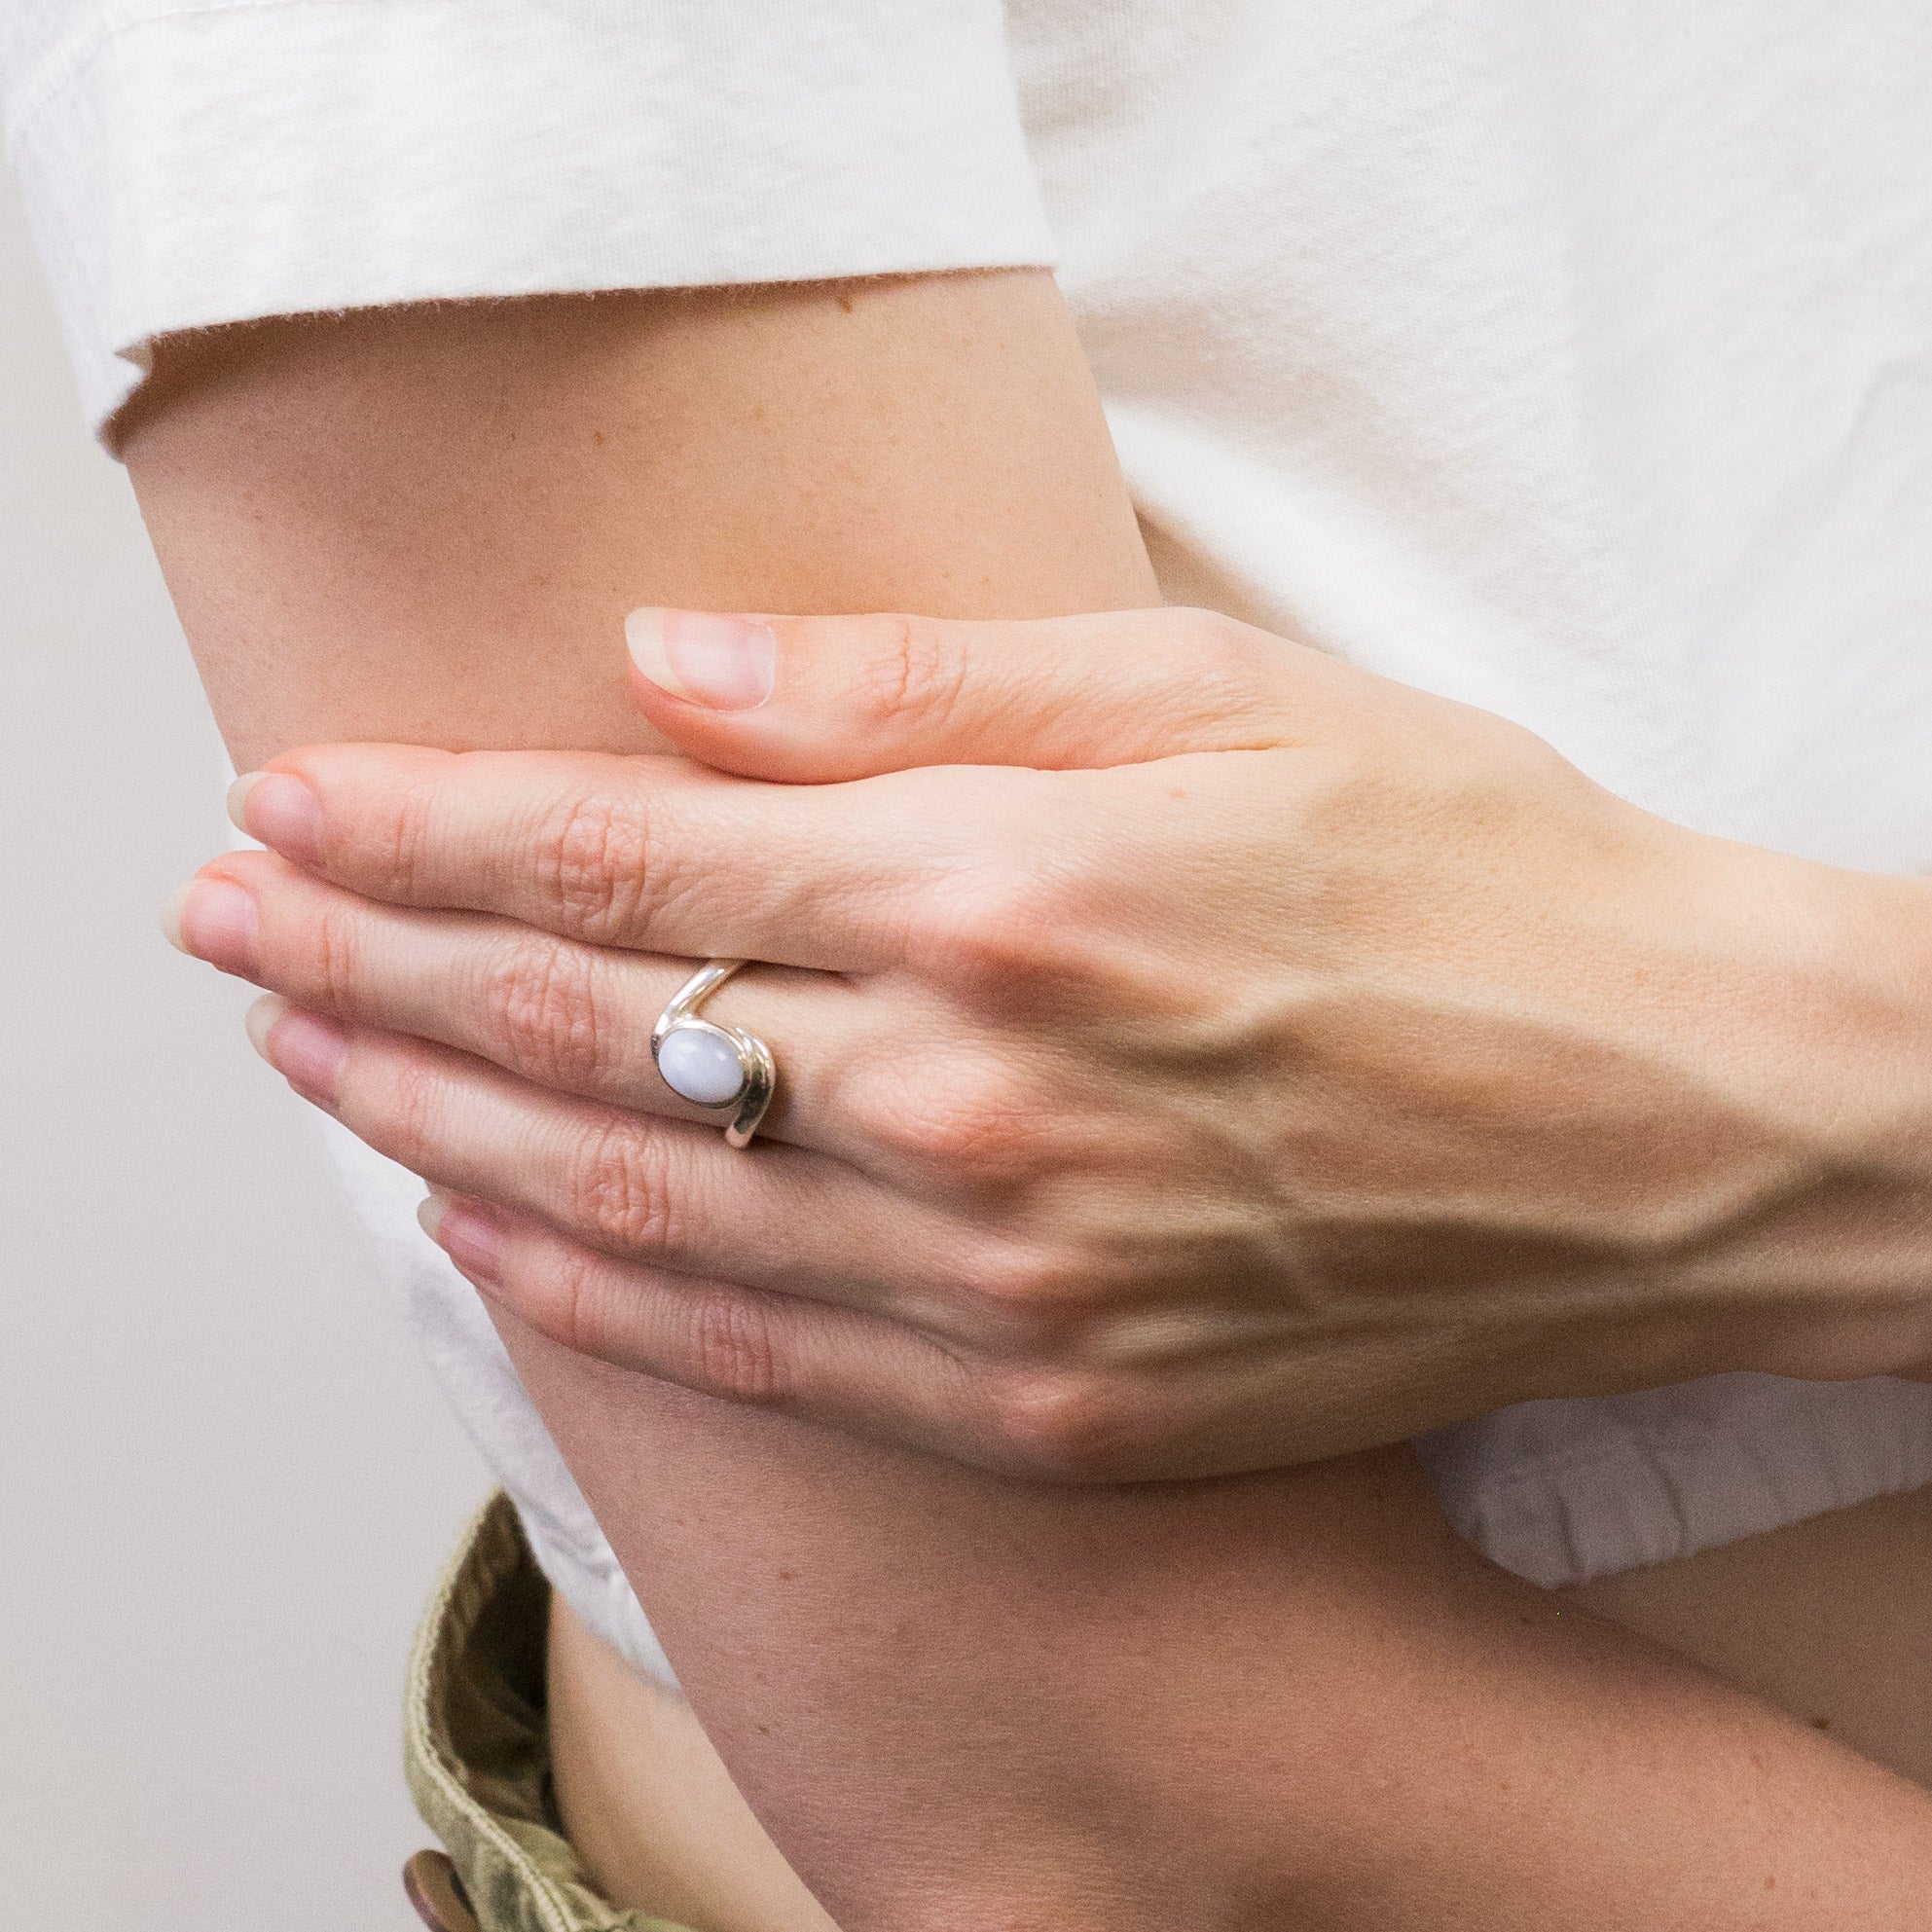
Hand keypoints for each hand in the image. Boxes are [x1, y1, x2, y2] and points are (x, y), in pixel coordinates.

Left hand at [168, 606, 1931, 1476]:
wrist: (1669, 1121)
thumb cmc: (1469, 879)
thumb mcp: (1218, 697)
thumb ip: (918, 686)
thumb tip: (671, 673)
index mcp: (1006, 889)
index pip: (620, 849)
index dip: (422, 821)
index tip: (291, 799)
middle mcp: (971, 1097)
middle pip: (580, 1023)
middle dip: (367, 959)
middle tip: (229, 925)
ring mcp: (1004, 1275)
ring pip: (628, 1198)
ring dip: (429, 1119)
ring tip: (302, 1063)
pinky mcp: (1056, 1401)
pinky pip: (759, 1354)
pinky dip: (591, 1293)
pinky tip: (482, 1232)